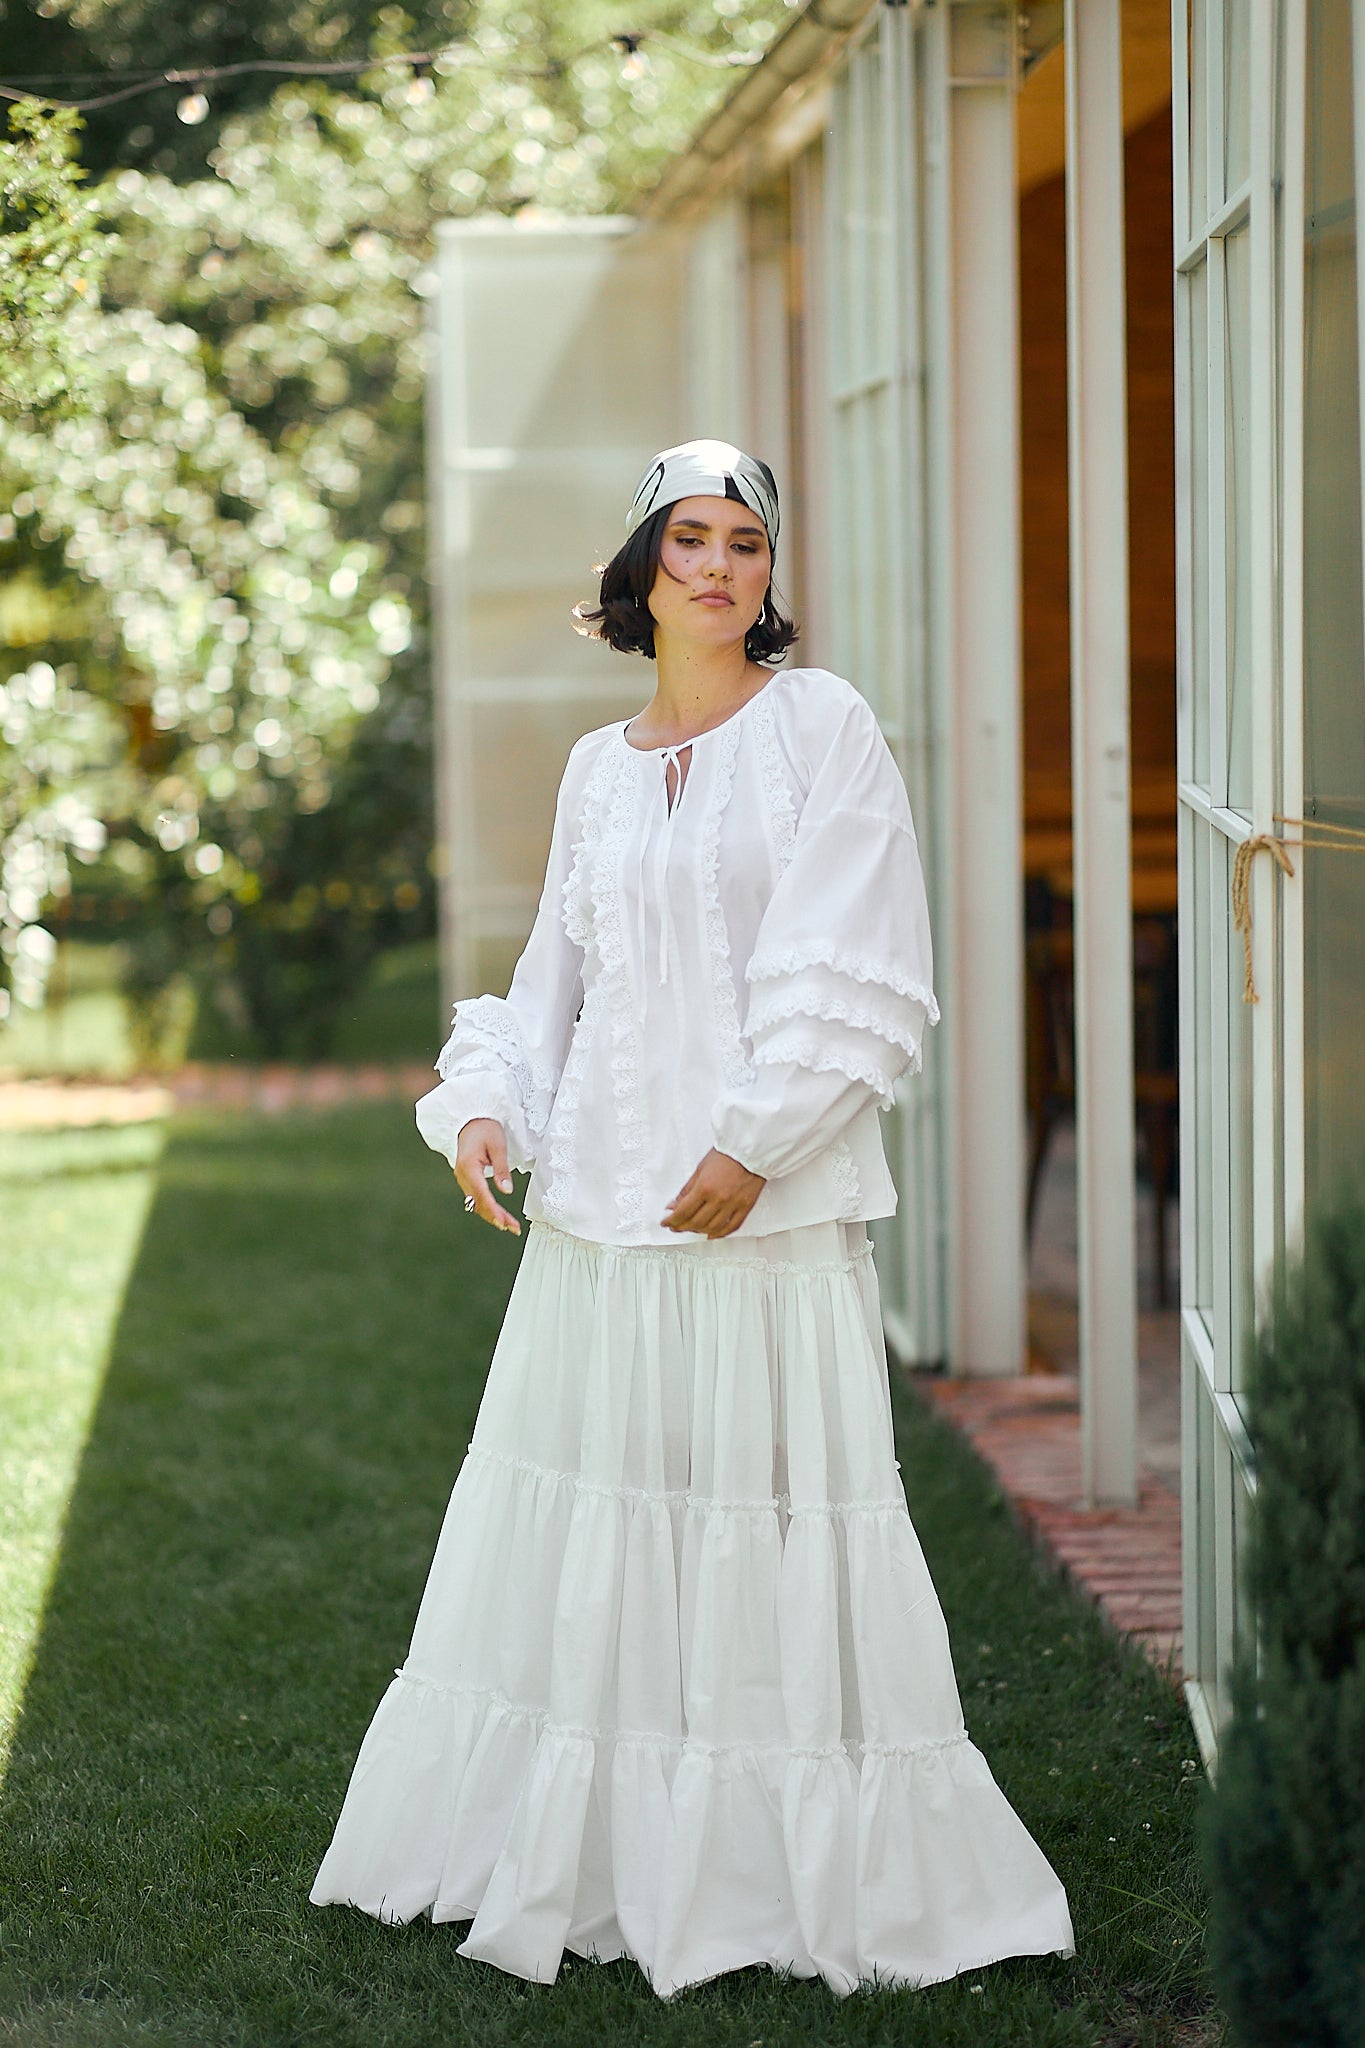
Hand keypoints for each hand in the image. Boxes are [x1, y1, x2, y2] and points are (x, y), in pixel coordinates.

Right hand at [454, 1118, 521, 1234]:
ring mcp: (463, 1177)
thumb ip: (502, 1169)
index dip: (493, 1210)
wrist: (471, 1119)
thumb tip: (506, 1190)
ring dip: (492, 1214)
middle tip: (512, 1228)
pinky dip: (488, 1206)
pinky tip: (500, 1214)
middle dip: (495, 1217)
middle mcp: (462, 1174)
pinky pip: (477, 1196)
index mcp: (468, 1166)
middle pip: (478, 1202)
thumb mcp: (498, 1145)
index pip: (481, 1194)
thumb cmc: (485, 1128)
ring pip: (477, 1202)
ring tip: (510, 1225)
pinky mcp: (467, 1178)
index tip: (503, 1222)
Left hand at [662, 1148, 764, 1237]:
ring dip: (699, 1231)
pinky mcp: (745, 1207)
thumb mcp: (700, 1169)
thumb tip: (674, 1204)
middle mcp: (719, 1198)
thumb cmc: (727, 1154)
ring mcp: (733, 1204)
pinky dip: (720, 1234)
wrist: (749, 1150)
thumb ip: (686, 1190)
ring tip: (691, 1228)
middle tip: (676, 1226)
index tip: (666, 1223)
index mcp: (705, 1187)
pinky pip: (731, 1226)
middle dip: (682, 1227)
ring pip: (712, 1227)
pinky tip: (712, 1234)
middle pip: (696, 1222)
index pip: (683, 1212)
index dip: (672, 1220)